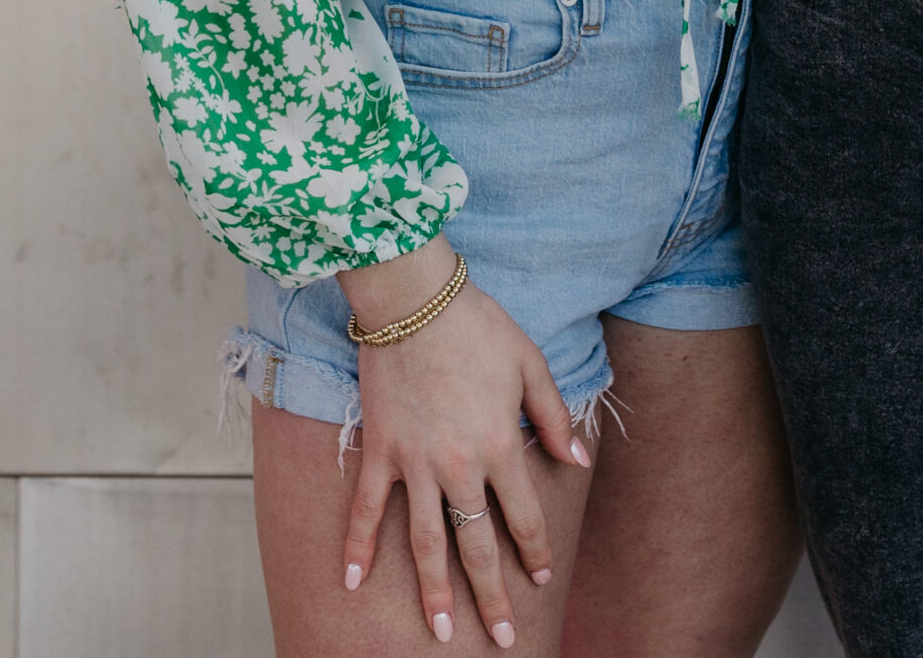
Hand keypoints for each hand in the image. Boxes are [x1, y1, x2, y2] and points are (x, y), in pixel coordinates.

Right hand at [338, 237, 589, 646]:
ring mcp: (414, 463)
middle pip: (476, 544)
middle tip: (501, 638)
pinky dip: (355, 547)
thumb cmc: (478, 326)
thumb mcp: (530, 362)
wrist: (416, 300)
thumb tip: (573, 459)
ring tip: (441, 631)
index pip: (523, 515)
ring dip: (434, 590)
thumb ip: (552, 415)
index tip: (540, 580)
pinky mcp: (380, 451)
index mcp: (500, 445)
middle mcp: (459, 465)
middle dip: (491, 595)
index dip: (534, 551)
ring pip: (425, 542)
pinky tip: (349, 584)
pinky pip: (364, 509)